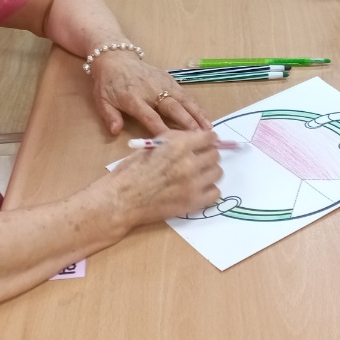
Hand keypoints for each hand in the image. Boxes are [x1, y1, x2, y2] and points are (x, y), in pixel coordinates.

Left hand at [92, 51, 211, 135]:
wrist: (115, 57)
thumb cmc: (108, 83)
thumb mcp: (101, 101)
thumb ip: (110, 116)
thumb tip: (116, 131)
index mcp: (133, 99)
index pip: (150, 117)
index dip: (162, 129)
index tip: (174, 143)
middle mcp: (151, 91)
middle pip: (172, 108)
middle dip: (187, 123)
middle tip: (200, 137)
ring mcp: (163, 84)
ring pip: (183, 100)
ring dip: (197, 114)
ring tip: (209, 129)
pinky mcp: (169, 79)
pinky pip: (185, 94)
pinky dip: (196, 106)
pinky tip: (205, 117)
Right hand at [103, 130, 222, 224]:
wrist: (122, 199)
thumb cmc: (132, 170)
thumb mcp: (153, 144)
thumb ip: (176, 138)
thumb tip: (196, 136)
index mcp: (179, 146)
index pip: (209, 137)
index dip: (208, 139)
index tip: (205, 143)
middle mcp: (189, 164)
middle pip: (215, 155)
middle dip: (208, 155)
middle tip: (199, 160)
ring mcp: (193, 185)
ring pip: (217, 173)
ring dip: (209, 172)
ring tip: (197, 175)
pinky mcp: (193, 203)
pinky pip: (215, 193)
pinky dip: (208, 190)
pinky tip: (197, 189)